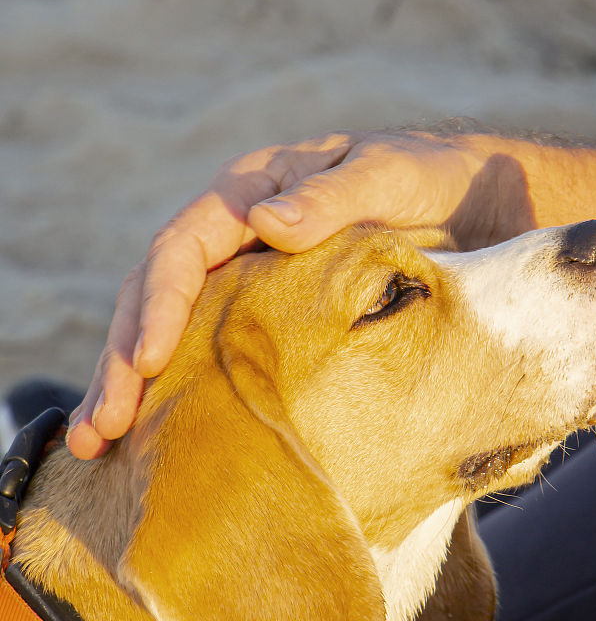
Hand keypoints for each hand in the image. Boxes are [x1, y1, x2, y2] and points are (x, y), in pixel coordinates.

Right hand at [67, 128, 505, 458]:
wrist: (474, 204)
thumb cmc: (430, 181)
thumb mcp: (389, 176)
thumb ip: (333, 195)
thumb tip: (266, 221)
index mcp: (250, 190)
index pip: (184, 247)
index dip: (160, 304)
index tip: (150, 364)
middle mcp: (233, 234)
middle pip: (156, 294)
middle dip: (124, 359)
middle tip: (103, 427)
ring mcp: (243, 277)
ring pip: (169, 328)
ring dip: (130, 383)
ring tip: (97, 443)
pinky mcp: (263, 317)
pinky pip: (207, 351)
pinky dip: (175, 392)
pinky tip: (146, 439)